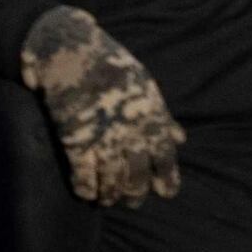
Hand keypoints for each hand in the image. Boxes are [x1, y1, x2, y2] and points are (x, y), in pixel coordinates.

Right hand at [19, 3, 181, 204]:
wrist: (70, 50)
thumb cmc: (111, 65)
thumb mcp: (144, 86)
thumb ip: (162, 117)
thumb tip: (181, 139)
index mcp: (151, 117)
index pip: (165, 159)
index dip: (167, 180)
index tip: (165, 193)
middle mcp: (130, 133)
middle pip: (137, 178)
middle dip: (135, 195)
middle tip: (131, 201)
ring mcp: (102, 138)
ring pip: (111, 184)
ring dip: (109, 196)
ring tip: (105, 200)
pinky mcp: (75, 140)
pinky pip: (83, 177)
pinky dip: (85, 189)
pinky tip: (85, 192)